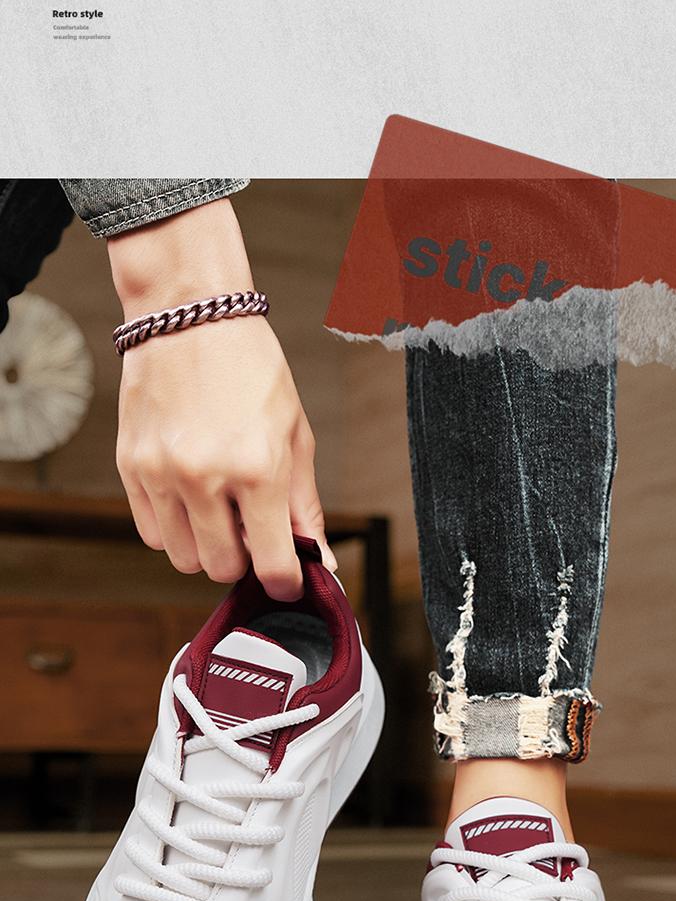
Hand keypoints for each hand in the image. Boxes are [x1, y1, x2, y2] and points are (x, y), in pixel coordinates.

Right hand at [108, 199, 334, 599]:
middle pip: (222, 569)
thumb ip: (304, 504)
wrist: (190, 314)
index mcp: (258, 470)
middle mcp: (206, 478)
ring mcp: (163, 475)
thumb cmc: (252, 369)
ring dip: (206, 547)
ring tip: (219, 511)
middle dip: (243, 559)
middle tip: (252, 530)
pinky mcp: (130, 468)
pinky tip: (190, 499)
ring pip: (183, 558)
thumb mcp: (296, 433)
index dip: (284, 582)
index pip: (270, 565)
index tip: (288, 581)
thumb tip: (317, 560)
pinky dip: (174, 529)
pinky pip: (152, 533)